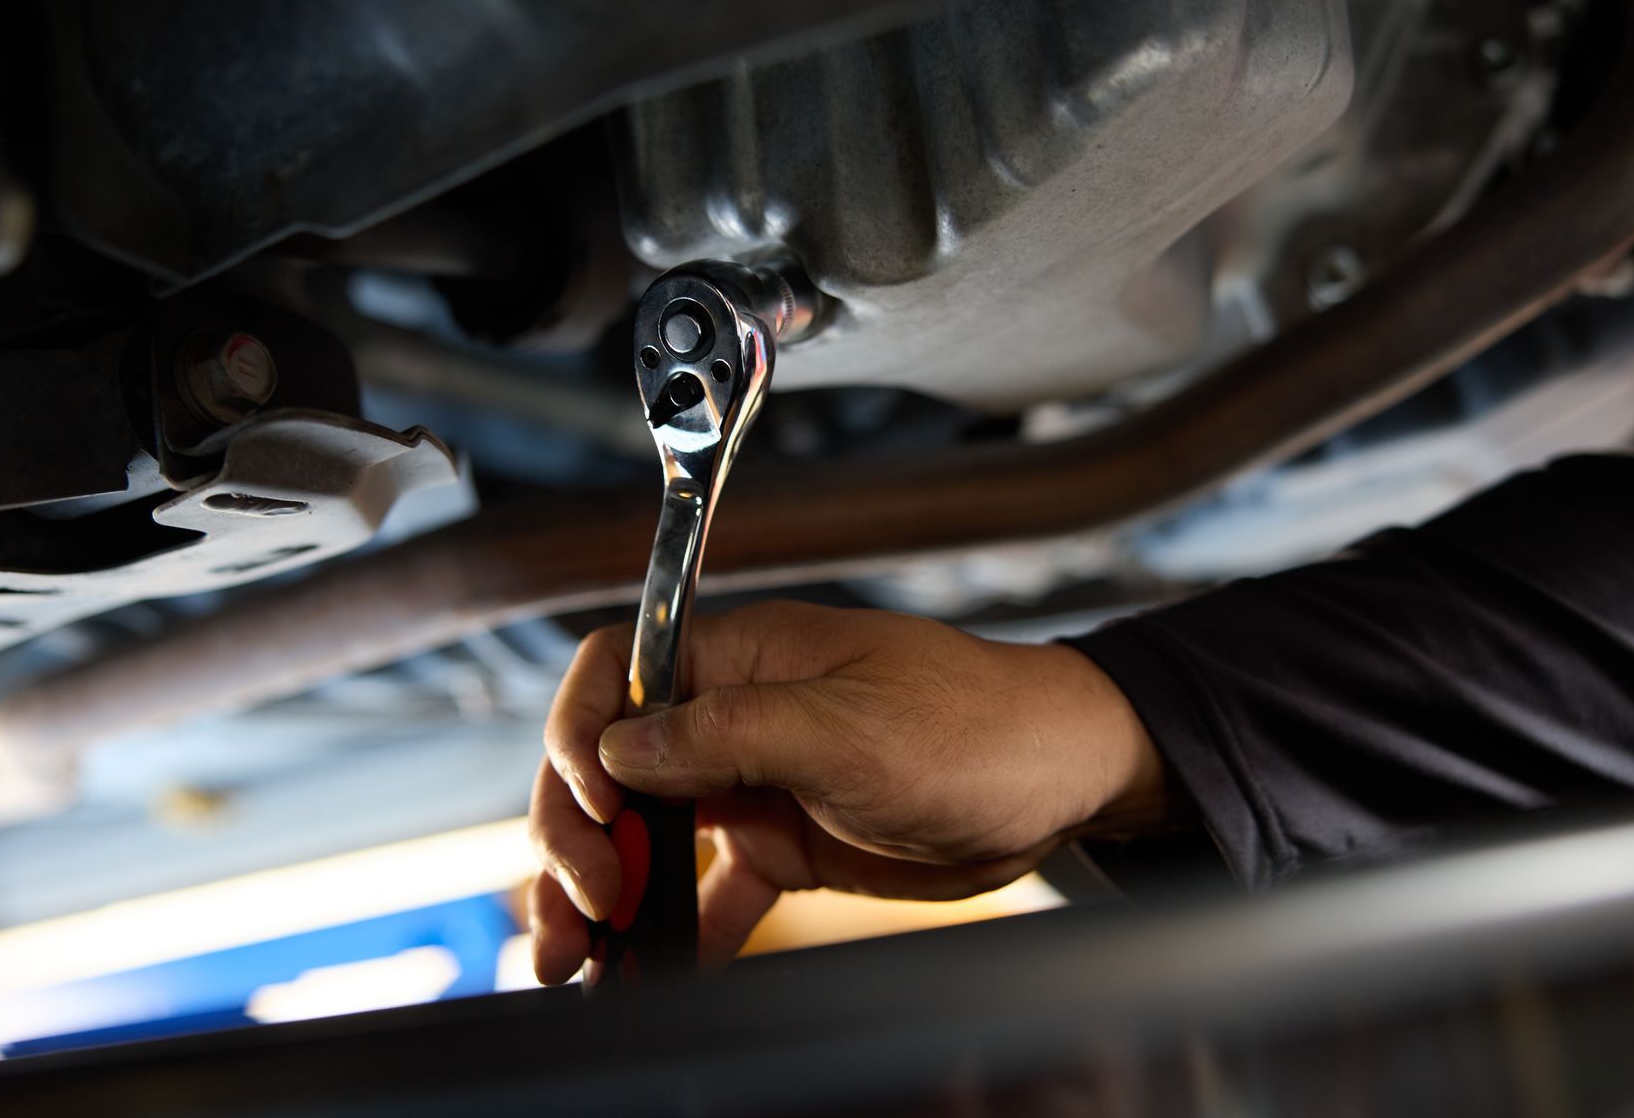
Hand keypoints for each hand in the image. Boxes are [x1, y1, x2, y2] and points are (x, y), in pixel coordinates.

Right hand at [527, 601, 1168, 982]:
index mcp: (742, 659)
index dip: (580, 732)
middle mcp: (732, 716)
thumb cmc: (974, 724)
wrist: (1060, 779)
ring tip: (573, 962)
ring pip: (645, 833)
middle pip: (610, 764)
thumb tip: (622, 749)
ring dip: (604, 893)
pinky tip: (647, 974)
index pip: (618, 671)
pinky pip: (708, 890)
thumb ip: (728, 735)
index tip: (594, 804)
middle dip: (575, 833)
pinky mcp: (784, 844)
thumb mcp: (849, 728)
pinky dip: (675, 931)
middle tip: (585, 904)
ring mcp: (754, 784)